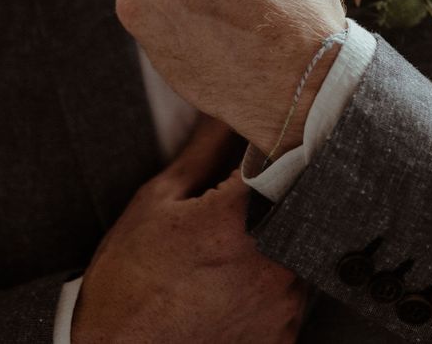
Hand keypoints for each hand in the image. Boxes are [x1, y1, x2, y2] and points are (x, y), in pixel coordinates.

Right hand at [72, 114, 306, 343]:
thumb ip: (204, 150)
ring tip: (237, 244)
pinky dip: (279, 276)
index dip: (276, 146)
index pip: (283, 157)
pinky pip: (298, 289)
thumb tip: (226, 110)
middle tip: (245, 202)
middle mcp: (273, 261)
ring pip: (303, 244)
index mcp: (240, 219)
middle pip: (300, 201)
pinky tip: (242, 280)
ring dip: (283, 234)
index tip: (268, 141)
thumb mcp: (157, 202)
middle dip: (280, 192)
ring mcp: (284, 303)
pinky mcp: (286, 333)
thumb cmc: (129, 281)